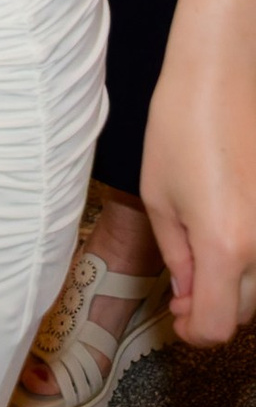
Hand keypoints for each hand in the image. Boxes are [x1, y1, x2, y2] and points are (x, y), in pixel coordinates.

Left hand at [141, 36, 255, 347]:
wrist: (222, 75)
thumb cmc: (180, 126)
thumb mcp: (160, 196)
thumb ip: (176, 255)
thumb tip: (187, 294)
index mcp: (224, 246)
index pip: (218, 325)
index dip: (194, 331)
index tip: (177, 317)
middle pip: (244, 311)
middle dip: (211, 309)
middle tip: (182, 294)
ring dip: (234, 286)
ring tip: (203, 263)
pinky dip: (251, 258)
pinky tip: (228, 237)